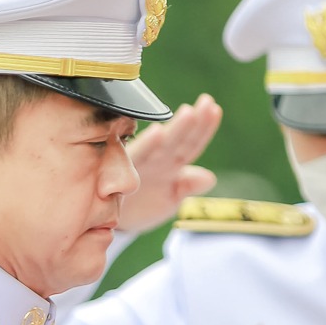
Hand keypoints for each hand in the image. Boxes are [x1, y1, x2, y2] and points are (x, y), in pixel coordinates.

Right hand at [119, 95, 221, 236]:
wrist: (110, 220)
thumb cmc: (142, 203)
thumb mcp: (170, 197)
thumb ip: (187, 184)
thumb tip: (209, 177)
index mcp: (171, 163)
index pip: (190, 145)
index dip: (203, 129)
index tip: (215, 109)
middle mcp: (156, 160)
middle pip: (175, 141)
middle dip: (189, 124)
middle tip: (205, 104)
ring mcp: (138, 167)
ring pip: (155, 149)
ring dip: (173, 132)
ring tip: (186, 114)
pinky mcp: (122, 176)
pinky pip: (133, 163)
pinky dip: (144, 148)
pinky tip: (154, 135)